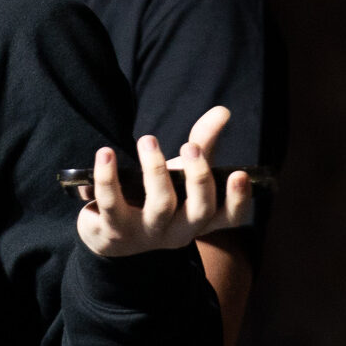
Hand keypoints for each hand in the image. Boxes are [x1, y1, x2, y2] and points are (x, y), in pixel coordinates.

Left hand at [75, 106, 254, 257]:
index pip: (230, 217)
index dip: (238, 199)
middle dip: (198, 177)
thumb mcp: (180, 175)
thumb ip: (202, 145)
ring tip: (147, 140)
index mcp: (200, 220)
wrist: (108, 234)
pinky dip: (108, 177)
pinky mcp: (113, 231)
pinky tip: (105, 154)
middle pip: (200, 210)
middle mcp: (178, 232)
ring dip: (155, 169)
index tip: (240, 174)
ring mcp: (146, 234)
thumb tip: (222, 111)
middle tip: (190, 146)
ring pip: (159, 205)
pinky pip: (111, 204)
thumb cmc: (153, 199)